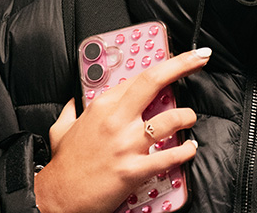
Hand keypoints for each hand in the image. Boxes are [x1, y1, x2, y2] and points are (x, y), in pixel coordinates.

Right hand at [34, 48, 210, 212]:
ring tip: (190, 118)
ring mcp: (126, 145)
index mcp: (101, 107)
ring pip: (170, 120)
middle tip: (201, 58)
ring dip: (187, 116)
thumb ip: (72, 111)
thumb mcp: (61, 129)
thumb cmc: (62, 166)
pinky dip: (185, 151)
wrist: (55, 200)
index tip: (180, 58)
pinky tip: (190, 148)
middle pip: (155, 82)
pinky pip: (169, 157)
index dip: (163, 64)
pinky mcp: (134, 170)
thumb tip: (75, 100)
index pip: (139, 77)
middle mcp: (116, 120)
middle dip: (182, 65)